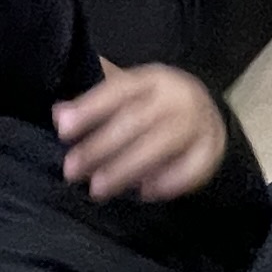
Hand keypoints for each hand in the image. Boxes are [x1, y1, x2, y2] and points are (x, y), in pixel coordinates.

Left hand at [54, 65, 227, 200]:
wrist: (209, 114)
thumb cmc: (155, 107)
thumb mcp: (128, 97)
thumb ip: (93, 105)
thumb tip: (59, 115)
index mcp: (153, 79)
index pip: (119, 91)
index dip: (90, 109)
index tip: (63, 130)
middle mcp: (178, 97)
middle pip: (137, 121)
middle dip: (101, 147)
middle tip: (72, 171)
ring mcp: (199, 123)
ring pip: (162, 144)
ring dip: (127, 167)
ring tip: (98, 189)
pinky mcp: (212, 149)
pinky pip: (193, 167)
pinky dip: (169, 181)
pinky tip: (144, 193)